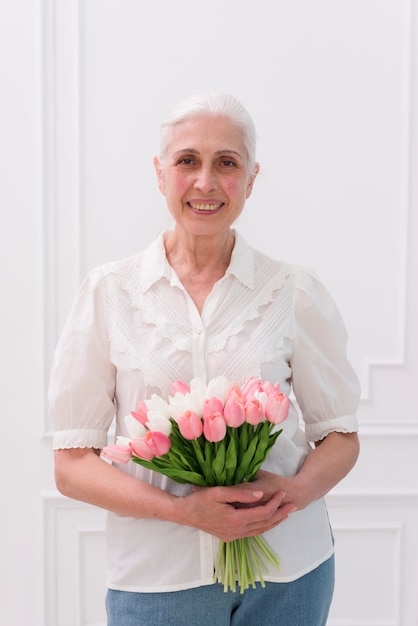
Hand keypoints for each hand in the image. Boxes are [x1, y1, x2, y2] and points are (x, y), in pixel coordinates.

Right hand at [181, 484, 295, 541]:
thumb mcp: (219, 491)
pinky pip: (252, 533)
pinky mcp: (229, 537)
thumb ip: (241, 493)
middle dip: (280, 514)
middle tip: (293, 505)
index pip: (263, 512)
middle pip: (265, 523)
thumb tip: (261, 494)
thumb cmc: (200, 499)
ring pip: (260, 530)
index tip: (283, 493)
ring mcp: (233, 536)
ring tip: (286, 514)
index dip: (275, 503)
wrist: (184, 513)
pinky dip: (263, 526)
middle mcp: (237, 531)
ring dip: (274, 522)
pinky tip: (267, 521)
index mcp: (236, 520)